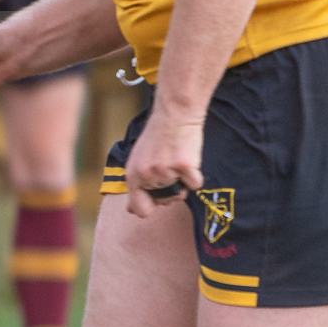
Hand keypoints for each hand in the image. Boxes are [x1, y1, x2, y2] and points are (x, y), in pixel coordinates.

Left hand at [122, 104, 203, 221]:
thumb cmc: (157, 138)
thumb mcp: (138, 161)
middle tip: (169, 167)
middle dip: (170, 190)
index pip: (139, 209)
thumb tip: (132, 211)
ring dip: (182, 181)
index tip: (157, 198)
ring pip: (181, 193)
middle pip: (165, 202)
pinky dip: (195, 174)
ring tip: (176, 160)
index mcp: (132, 176)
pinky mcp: (185, 167)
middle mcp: (147, 176)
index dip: (151, 207)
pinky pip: (196, 184)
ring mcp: (166, 172)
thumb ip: (136, 186)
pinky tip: (188, 157)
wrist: (174, 115)